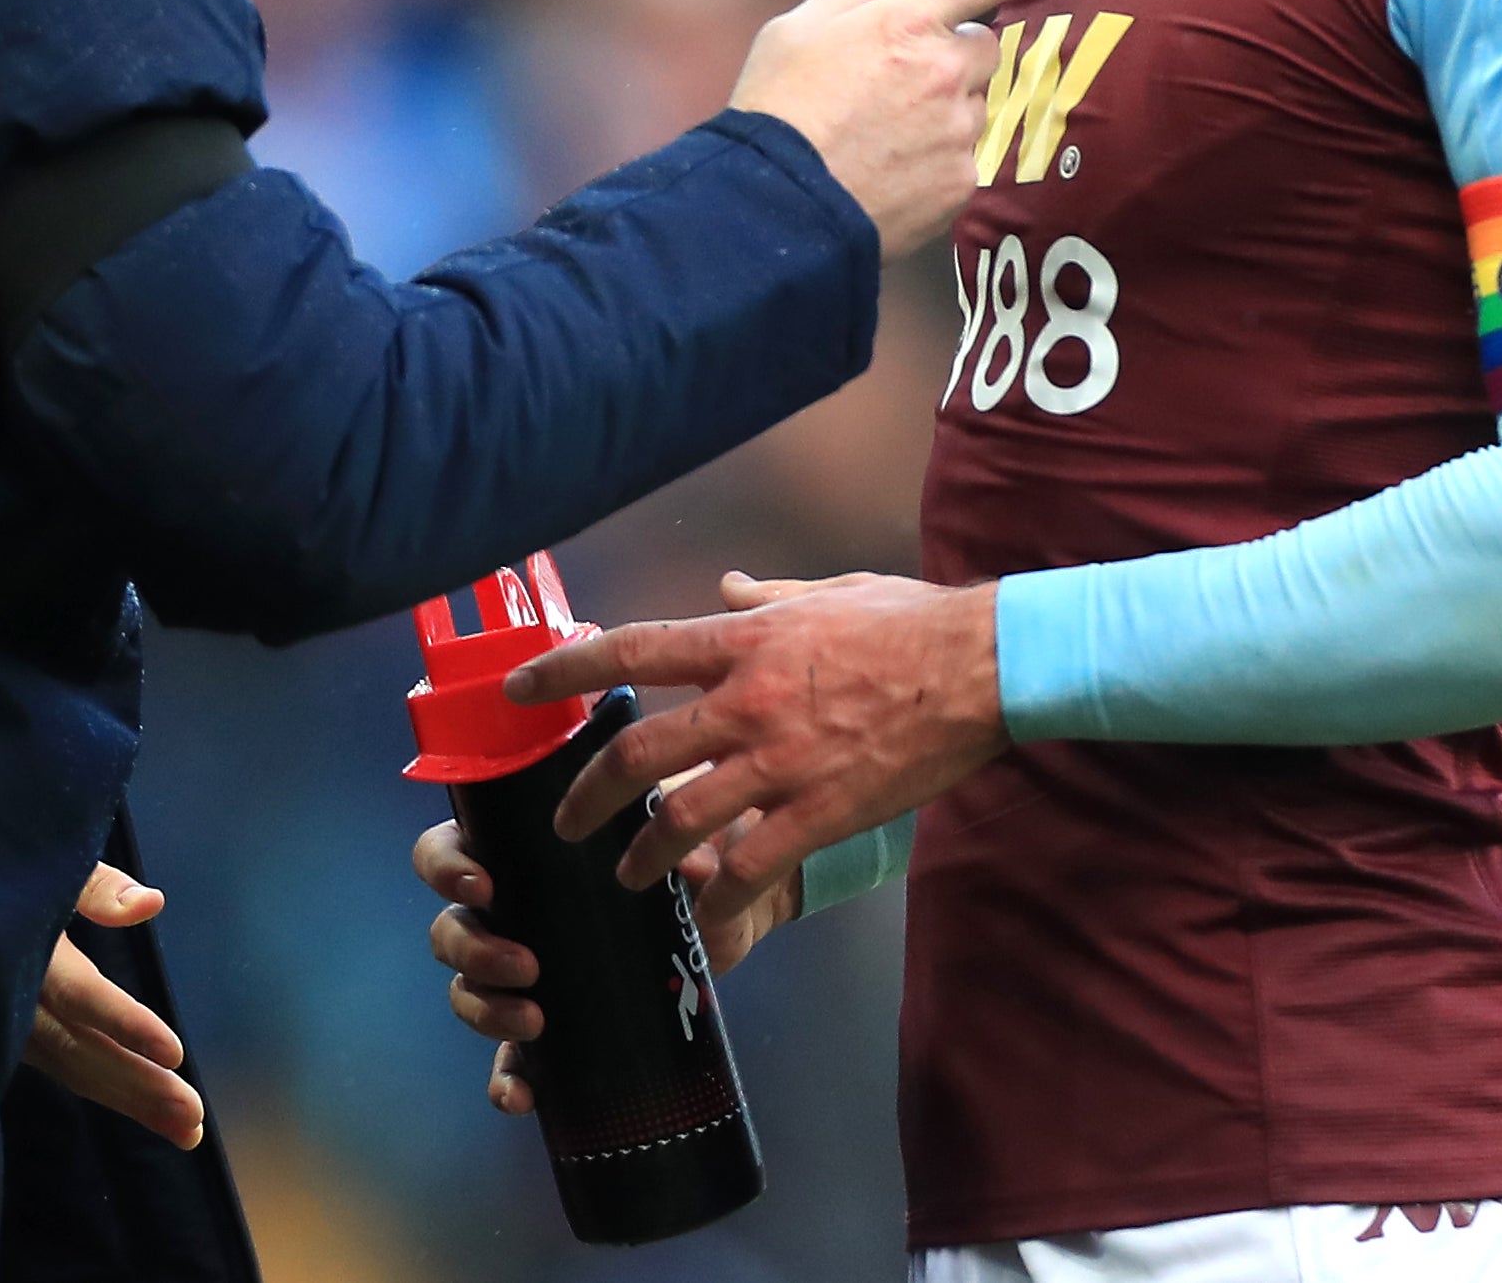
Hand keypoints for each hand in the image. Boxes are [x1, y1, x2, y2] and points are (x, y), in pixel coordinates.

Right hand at [22, 863, 206, 1149]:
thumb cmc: (2, 871)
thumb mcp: (49, 862)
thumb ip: (99, 887)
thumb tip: (152, 903)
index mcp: (27, 949)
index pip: (81, 995)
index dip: (125, 1023)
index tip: (175, 1052)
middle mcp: (14, 998)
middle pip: (81, 1049)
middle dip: (138, 1084)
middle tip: (193, 1119)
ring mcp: (10, 1025)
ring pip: (73, 1069)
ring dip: (130, 1100)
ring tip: (186, 1131)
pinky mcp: (12, 1037)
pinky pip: (63, 1067)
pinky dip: (107, 1089)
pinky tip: (146, 1111)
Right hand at [416, 815, 798, 1116]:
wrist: (721, 920)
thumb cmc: (683, 857)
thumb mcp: (688, 842)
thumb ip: (693, 852)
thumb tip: (691, 867)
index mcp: (517, 851)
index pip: (447, 850)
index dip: (446, 867)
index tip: (483, 886)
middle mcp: (505, 912)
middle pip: (449, 928)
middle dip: (475, 949)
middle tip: (526, 965)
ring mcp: (518, 974)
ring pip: (467, 991)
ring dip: (487, 1010)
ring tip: (535, 1021)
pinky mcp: (544, 1029)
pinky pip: (507, 1060)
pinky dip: (506, 1081)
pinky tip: (520, 1098)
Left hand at [510, 569, 1009, 910]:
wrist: (983, 667)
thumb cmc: (911, 622)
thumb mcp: (828, 592)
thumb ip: (766, 597)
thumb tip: (726, 587)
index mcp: (743, 641)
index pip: (630, 651)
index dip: (562, 671)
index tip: (518, 689)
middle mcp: (746, 702)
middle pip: (635, 753)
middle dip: (585, 795)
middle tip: (562, 821)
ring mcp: (780, 762)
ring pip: (680, 820)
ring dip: (642, 856)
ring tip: (628, 877)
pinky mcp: (819, 811)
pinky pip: (749, 867)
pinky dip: (717, 897)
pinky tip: (704, 914)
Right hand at [730, 0, 1091, 258]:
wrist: (775, 208)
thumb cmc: (775, 112)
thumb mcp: (791, 33)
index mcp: (905, 22)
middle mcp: (943, 71)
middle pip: (986, 48)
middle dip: (954, 55)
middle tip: (899, 80)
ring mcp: (957, 130)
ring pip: (975, 104)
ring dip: (946, 109)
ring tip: (884, 134)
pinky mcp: (960, 182)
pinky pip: (966, 156)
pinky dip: (938, 158)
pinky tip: (889, 169)